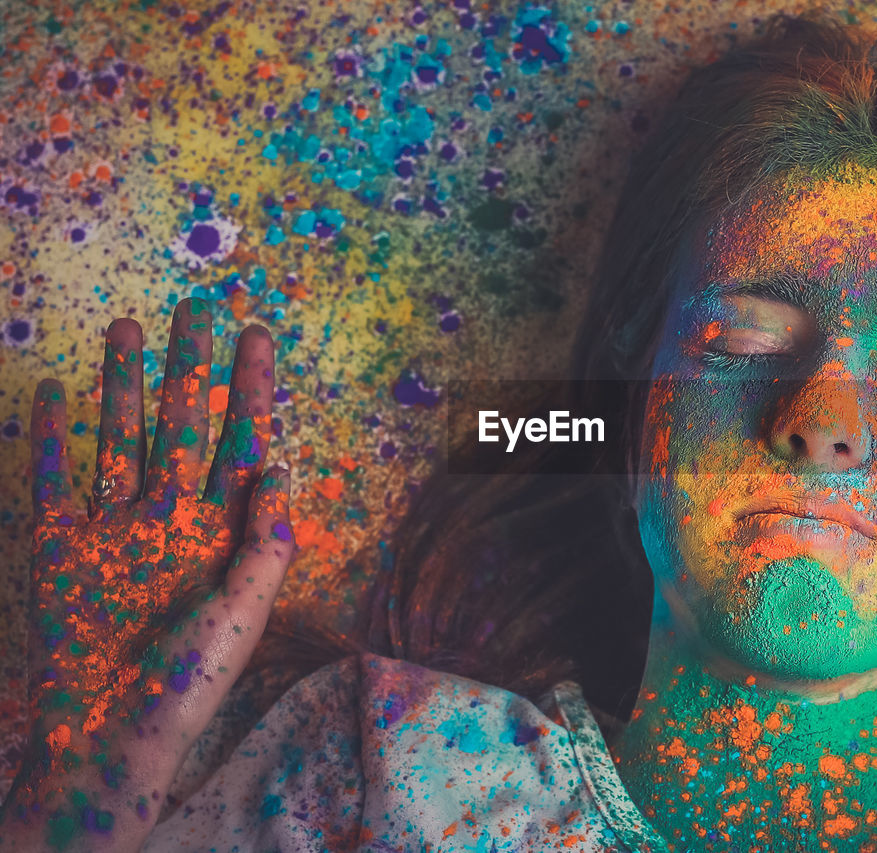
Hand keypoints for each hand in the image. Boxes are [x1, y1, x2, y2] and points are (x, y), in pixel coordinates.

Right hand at [0, 298, 293, 851]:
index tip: (254, 336)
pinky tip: (59, 392)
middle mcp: (170, 518)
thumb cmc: (187, 684)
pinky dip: (52, 437)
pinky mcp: (61, 548)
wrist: (106, 738)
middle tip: (194, 308)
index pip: (241, 443)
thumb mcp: (241, 615)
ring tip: (125, 328)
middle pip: (182, 424)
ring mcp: (114, 528)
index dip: (250, 390)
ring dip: (122, 385)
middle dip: (188, 368)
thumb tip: (279, 470)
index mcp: (221, 531)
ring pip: (120, 437)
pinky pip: (54, 480)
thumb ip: (264, 544)